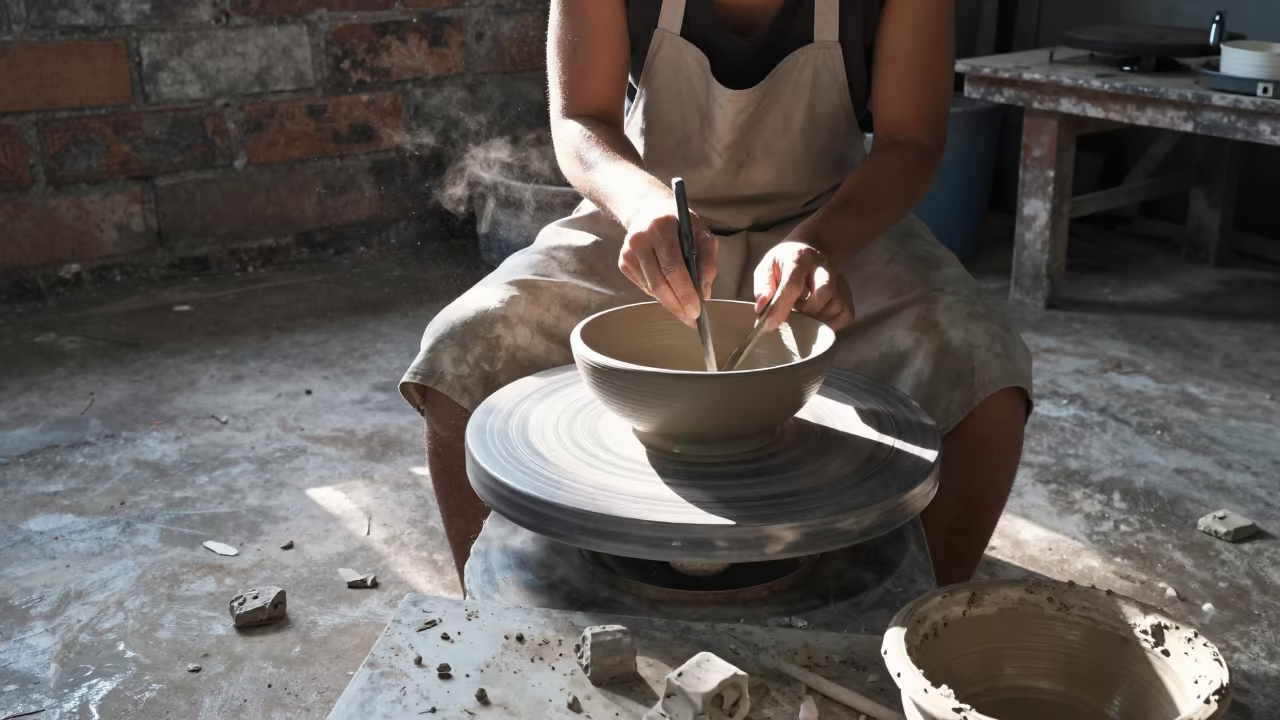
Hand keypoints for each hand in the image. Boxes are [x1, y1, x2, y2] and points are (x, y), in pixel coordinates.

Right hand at [618, 194, 717, 325]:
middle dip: (677, 305)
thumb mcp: (701, 233)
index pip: (673, 267)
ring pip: (650, 288)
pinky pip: (644, 286)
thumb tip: (705, 293)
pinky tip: (670, 289)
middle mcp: (641, 239)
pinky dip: (660, 293)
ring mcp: (628, 252)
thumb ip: (707, 261)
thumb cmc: (679, 222)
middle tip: (691, 319)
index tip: (696, 311)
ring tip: (685, 308)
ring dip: (670, 302)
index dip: (684, 292)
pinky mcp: (623, 262)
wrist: (646, 208)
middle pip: (658, 283)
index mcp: (662, 227)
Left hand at [753, 241, 854, 331]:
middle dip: (807, 312)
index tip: (769, 325)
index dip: (781, 308)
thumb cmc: (786, 260)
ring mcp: (840, 280)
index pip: (793, 285)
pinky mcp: (847, 292)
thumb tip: (761, 308)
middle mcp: (824, 267)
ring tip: (803, 317)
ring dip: (818, 319)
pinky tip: (817, 321)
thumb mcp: (768, 265)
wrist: (812, 246)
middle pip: (825, 292)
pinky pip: (846, 314)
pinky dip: (832, 324)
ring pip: (837, 305)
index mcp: (800, 258)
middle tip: (793, 319)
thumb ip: (763, 286)